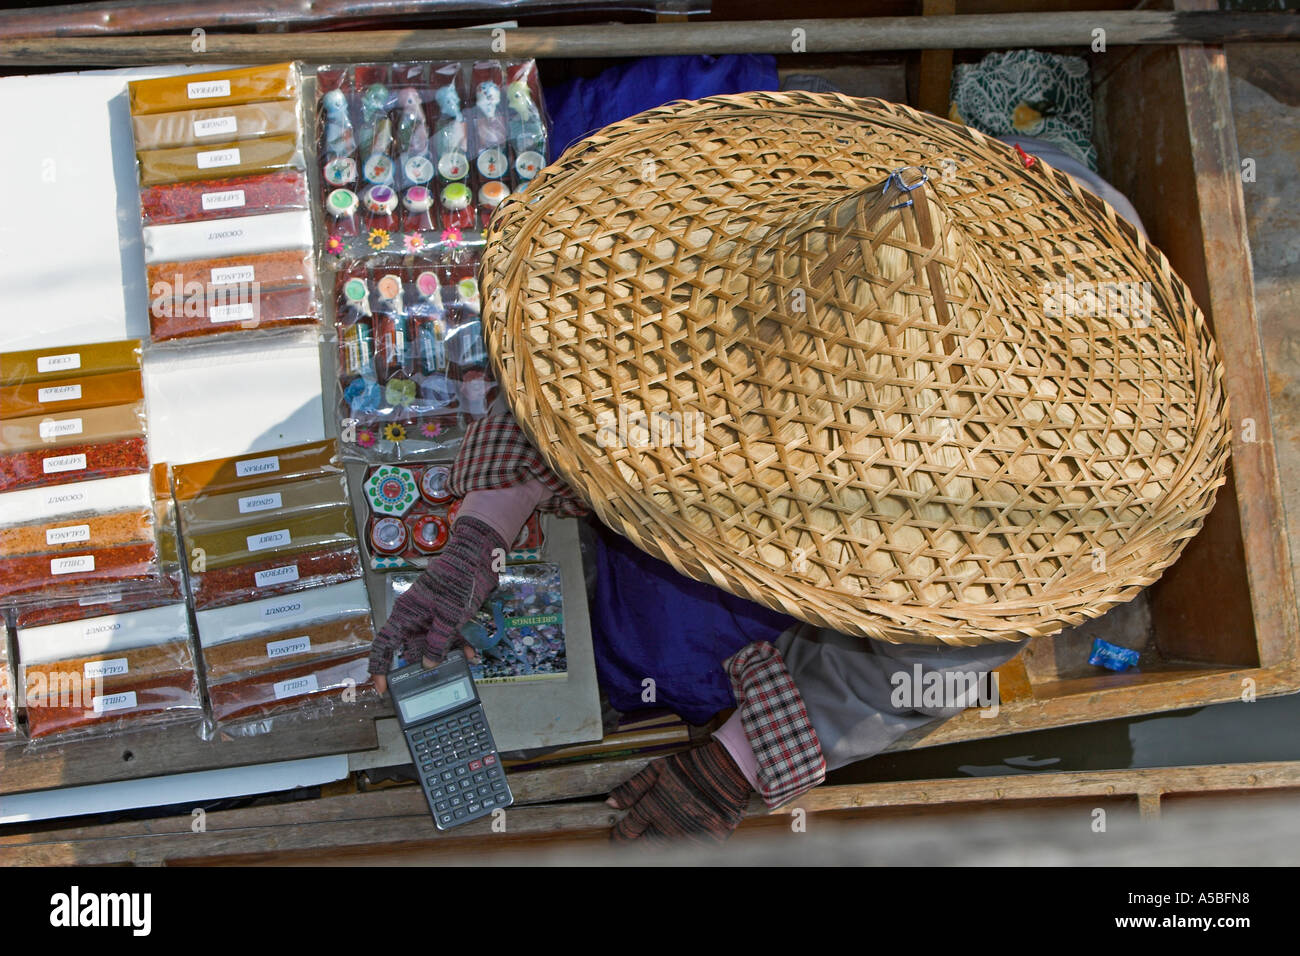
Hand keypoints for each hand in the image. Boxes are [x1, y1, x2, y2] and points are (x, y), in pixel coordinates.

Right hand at [369, 516, 504, 691]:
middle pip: (412, 647)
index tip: (383, 688)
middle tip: (437, 678)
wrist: (476, 557)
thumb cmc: (457, 583)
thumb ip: (438, 642)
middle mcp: (415, 617)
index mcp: (405, 615)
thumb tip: (428, 664)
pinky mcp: (447, 614)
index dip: (379, 667)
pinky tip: (471, 654)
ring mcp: (431, 616)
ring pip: (433, 643)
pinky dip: (458, 644)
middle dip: (425, 663)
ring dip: (447, 655)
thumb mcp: (448, 617)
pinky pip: (448, 635)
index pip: (384, 644)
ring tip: (463, 664)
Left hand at [606, 738, 751, 844]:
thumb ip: (632, 788)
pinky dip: (681, 848)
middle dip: (634, 847)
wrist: (728, 769)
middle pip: (642, 848)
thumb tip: (610, 802)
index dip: (619, 837)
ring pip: (663, 853)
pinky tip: (680, 839)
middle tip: (633, 843)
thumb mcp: (658, 770)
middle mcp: (667, 826)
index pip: (627, 832)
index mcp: (652, 808)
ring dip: (656, 848)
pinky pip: (688, 852)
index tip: (617, 837)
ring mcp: (687, 836)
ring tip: (656, 839)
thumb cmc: (692, 766)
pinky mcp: (706, 841)